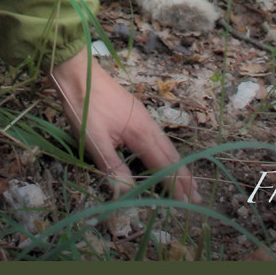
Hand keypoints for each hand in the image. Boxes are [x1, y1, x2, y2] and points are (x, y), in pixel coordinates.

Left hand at [49, 50, 199, 202]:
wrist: (79, 71)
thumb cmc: (85, 106)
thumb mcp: (95, 140)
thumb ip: (113, 167)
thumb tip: (128, 193)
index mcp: (141, 134)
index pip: (163, 165)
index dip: (174, 185)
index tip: (186, 203)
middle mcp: (148, 125)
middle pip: (171, 155)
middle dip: (183, 177)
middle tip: (196, 197)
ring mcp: (143, 116)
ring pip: (166, 145)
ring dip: (177, 165)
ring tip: (186, 181)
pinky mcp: (136, 112)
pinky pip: (158, 136)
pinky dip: (166, 152)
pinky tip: (162, 154)